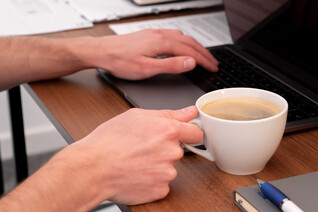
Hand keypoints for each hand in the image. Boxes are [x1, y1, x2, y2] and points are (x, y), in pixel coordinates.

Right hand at [68, 106, 202, 204]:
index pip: (196, 133)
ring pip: (168, 168)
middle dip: (165, 149)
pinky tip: (136, 174)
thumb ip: (169, 114)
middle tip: (143, 148)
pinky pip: (161, 184)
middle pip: (178, 151)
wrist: (92, 169)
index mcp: (168, 131)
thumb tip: (189, 112)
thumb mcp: (137, 116)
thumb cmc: (108, 141)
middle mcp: (172, 152)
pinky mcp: (160, 191)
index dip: (188, 133)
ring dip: (157, 166)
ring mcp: (167, 173)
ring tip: (135, 162)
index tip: (183, 135)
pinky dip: (151, 181)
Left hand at [87, 29, 217, 79]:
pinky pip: (173, 35)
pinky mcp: (150, 35)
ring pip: (182, 37)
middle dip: (204, 53)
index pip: (190, 51)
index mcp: (162, 42)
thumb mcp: (147, 68)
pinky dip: (184, 42)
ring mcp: (155, 33)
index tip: (213, 67)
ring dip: (195, 46)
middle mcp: (160, 34)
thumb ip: (171, 65)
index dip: (204, 60)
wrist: (102, 51)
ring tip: (203, 55)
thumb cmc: (120, 61)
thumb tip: (190, 62)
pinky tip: (183, 46)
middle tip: (213, 62)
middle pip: (189, 42)